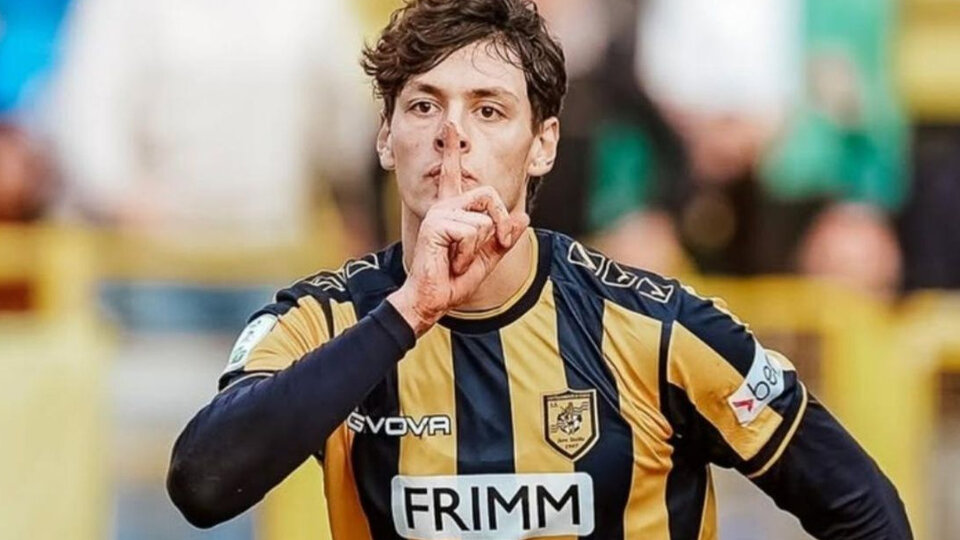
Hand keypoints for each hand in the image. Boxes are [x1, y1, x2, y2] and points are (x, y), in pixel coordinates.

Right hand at [388, 123, 528, 334]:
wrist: (431, 300)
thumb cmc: (453, 280)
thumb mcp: (487, 259)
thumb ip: (504, 238)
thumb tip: (524, 217)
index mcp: (453, 210)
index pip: (454, 175)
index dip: (453, 151)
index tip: (451, 128)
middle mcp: (444, 206)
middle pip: (489, 195)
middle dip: (500, 223)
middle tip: (492, 247)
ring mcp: (439, 213)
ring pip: (484, 219)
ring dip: (478, 248)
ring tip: (457, 260)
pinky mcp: (436, 224)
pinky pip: (473, 231)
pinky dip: (468, 254)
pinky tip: (452, 261)